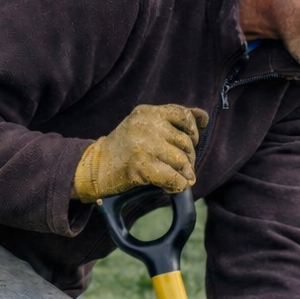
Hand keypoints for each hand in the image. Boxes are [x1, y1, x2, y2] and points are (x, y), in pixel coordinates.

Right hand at [72, 104, 208, 202]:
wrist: (96, 166)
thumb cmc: (125, 148)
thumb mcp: (145, 125)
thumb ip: (172, 120)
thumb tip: (203, 118)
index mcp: (148, 112)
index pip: (183, 115)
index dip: (194, 130)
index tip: (193, 140)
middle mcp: (146, 125)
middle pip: (185, 142)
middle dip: (189, 158)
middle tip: (183, 168)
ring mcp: (143, 144)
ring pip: (182, 161)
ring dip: (184, 173)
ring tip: (178, 177)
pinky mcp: (141, 165)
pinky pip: (174, 177)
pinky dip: (178, 185)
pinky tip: (174, 186)